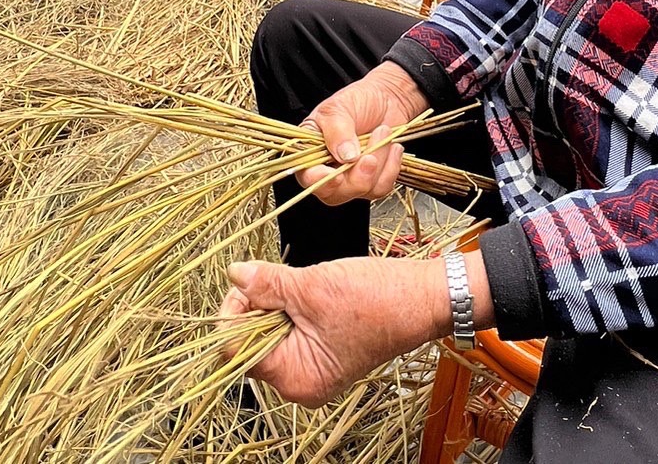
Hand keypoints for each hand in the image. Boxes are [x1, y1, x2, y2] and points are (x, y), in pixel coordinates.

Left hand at [219, 255, 449, 407]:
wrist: (423, 298)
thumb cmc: (377, 300)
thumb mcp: (313, 286)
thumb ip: (267, 284)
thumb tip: (235, 274)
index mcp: (295, 378)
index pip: (236, 350)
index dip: (235, 312)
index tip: (248, 283)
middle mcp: (300, 383)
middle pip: (251, 343)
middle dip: (260, 306)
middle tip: (284, 282)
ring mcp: (313, 370)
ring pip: (270, 333)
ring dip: (279, 305)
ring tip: (307, 289)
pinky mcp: (323, 354)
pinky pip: (291, 331)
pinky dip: (294, 309)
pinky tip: (314, 295)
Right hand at [295, 62, 428, 206]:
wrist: (386, 98)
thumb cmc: (357, 100)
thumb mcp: (339, 108)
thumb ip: (337, 130)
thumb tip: (345, 156)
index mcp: (310, 153)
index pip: (308, 177)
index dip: (320, 180)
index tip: (336, 176)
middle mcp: (328, 171)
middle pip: (336, 194)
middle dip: (357, 176)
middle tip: (369, 155)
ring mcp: (351, 179)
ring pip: (363, 190)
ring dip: (378, 161)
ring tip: (382, 132)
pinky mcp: (373, 181)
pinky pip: (382, 187)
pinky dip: (391, 167)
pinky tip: (393, 147)